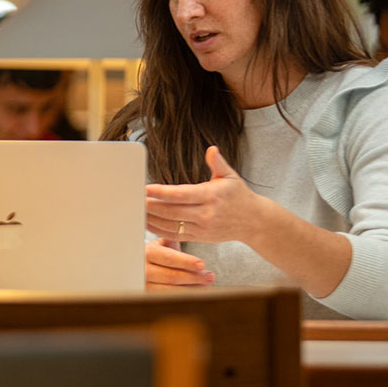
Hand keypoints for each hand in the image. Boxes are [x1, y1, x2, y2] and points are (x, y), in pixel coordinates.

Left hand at [145, 146, 268, 243]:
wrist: (254, 222)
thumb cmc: (239, 195)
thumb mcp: (231, 176)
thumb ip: (218, 163)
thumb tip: (211, 149)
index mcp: (211, 195)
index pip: (182, 194)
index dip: (162, 192)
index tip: (146, 188)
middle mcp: (206, 213)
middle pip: (172, 211)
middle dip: (151, 205)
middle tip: (132, 199)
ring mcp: (202, 227)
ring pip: (171, 224)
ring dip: (151, 218)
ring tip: (135, 210)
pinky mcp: (199, 237)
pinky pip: (175, 234)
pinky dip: (159, 229)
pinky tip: (147, 222)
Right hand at [145, 238, 214, 289]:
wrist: (145, 265)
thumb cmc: (161, 253)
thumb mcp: (166, 244)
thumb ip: (177, 241)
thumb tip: (195, 237)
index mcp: (148, 252)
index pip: (169, 258)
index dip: (186, 262)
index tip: (202, 265)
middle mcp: (143, 270)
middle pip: (171, 276)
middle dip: (194, 277)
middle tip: (210, 276)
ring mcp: (145, 285)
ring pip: (171, 290)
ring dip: (192, 288)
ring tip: (206, 283)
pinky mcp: (149, 295)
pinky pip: (170, 298)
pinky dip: (186, 294)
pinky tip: (197, 290)